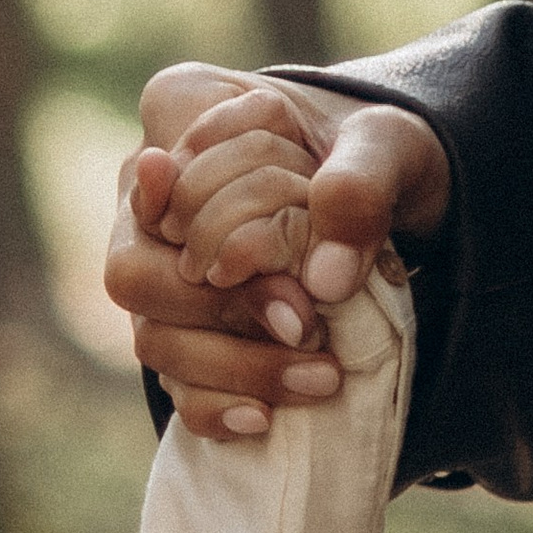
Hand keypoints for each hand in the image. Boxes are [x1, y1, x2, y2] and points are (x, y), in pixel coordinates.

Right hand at [104, 61, 451, 441]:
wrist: (399, 206)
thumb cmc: (379, 159)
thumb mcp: (392, 146)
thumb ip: (360, 186)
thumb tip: (323, 280)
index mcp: (181, 115)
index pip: (156, 181)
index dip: (205, 227)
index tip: (278, 255)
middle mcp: (150, 198)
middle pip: (133, 273)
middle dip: (222, 309)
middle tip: (303, 324)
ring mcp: (162, 275)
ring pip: (152, 337)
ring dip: (233, 366)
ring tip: (321, 377)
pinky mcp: (187, 337)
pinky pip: (174, 386)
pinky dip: (216, 406)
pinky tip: (264, 417)